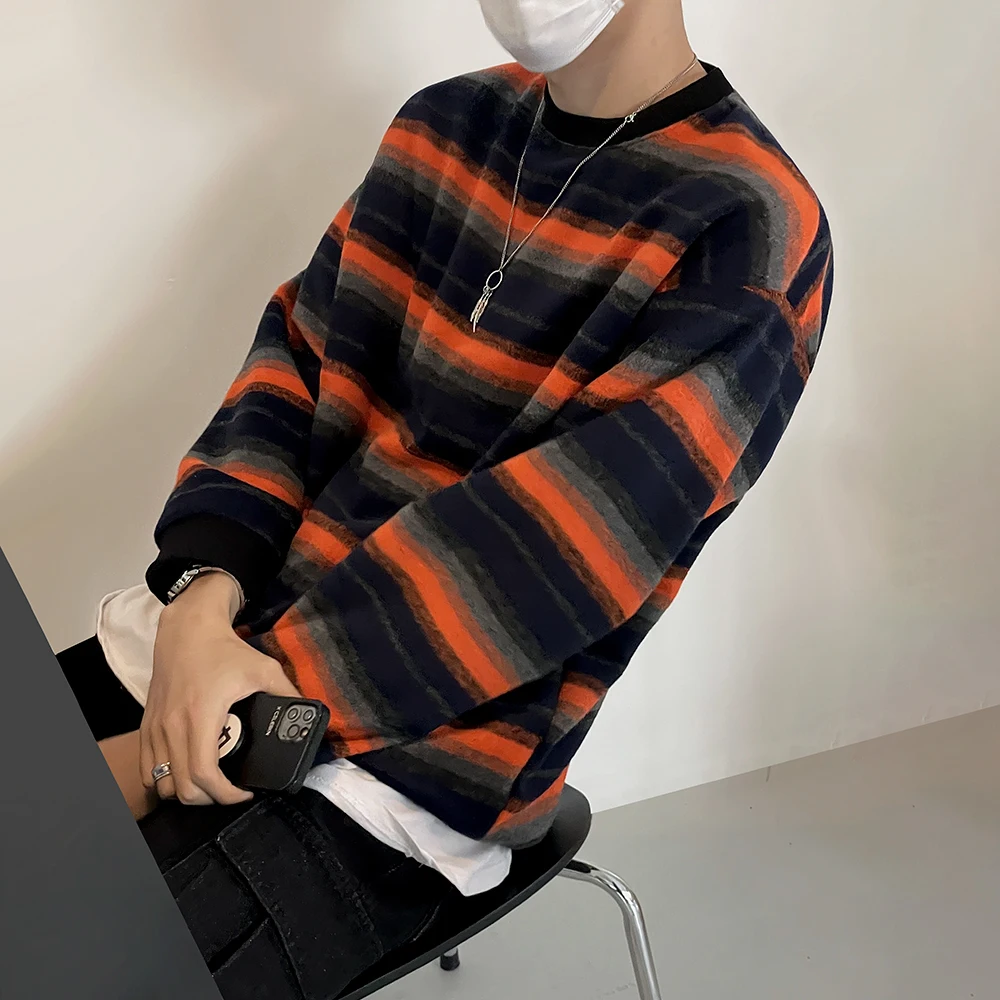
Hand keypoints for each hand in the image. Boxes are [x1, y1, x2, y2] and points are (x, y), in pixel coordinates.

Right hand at [139, 572, 300, 805]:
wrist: (187, 631)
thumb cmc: (225, 650)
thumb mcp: (264, 668)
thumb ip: (287, 693)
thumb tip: (309, 714)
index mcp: (201, 716)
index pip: (204, 775)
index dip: (225, 795)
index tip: (245, 793)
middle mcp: (173, 727)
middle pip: (182, 789)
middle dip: (209, 799)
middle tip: (230, 790)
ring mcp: (156, 728)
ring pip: (161, 784)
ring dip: (185, 792)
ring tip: (209, 784)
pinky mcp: (147, 725)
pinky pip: (146, 769)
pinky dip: (164, 780)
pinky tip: (186, 771)